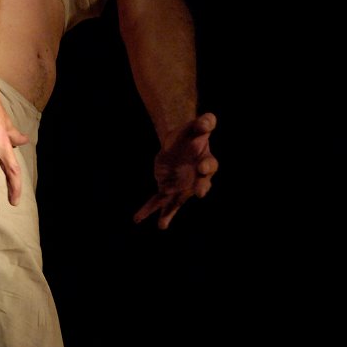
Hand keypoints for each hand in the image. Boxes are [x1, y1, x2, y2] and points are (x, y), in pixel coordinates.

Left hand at [134, 112, 217, 229]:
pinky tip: (137, 218)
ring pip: (177, 202)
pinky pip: (158, 201)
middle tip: (199, 194)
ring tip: (162, 225)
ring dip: (169, 214)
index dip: (206, 167)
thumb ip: (205, 122)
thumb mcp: (196, 125)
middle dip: (200, 189)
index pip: (210, 165)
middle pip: (201, 185)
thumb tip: (208, 120)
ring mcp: (182, 188)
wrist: (179, 143)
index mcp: (206, 162)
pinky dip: (147, 210)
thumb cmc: (191, 135)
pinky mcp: (167, 190)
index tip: (202, 167)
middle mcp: (197, 179)